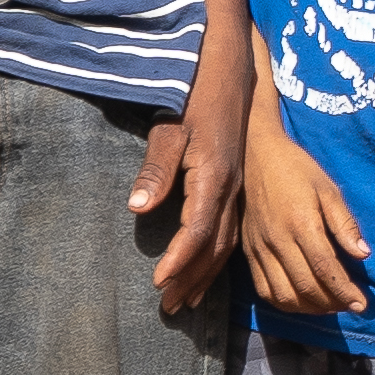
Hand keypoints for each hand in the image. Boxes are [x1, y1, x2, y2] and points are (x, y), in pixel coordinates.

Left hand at [135, 82, 243, 312]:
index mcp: (215, 178)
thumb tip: (137, 209)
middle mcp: (231, 188)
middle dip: (191, 279)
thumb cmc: (195, 94)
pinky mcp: (236, 183)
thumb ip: (156, 170)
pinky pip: (231, 230)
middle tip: (168, 308)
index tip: (157, 284)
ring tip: (185, 300)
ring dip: (205, 274)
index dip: (178, 261)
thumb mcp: (170, 128)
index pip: (198, 232)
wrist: (228, 66)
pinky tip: (206, 268)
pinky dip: (217, 256)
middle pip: (215, 247)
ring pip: (227, 242)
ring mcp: (237, 187)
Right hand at [238, 118, 374, 317]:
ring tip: (329, 305)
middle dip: (332, 303)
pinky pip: (264, 290)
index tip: (362, 305)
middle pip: (305, 287)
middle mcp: (278, 241)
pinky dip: (285, 303)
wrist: (254, 156)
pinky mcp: (248, 253)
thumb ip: (344, 223)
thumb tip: (362, 254)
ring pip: (283, 295)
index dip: (344, 291)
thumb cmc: (296, 169)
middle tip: (350, 305)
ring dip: (309, 308)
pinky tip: (302, 300)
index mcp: (301, 223)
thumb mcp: (327, 188)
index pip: (325, 268)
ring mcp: (259, 249)